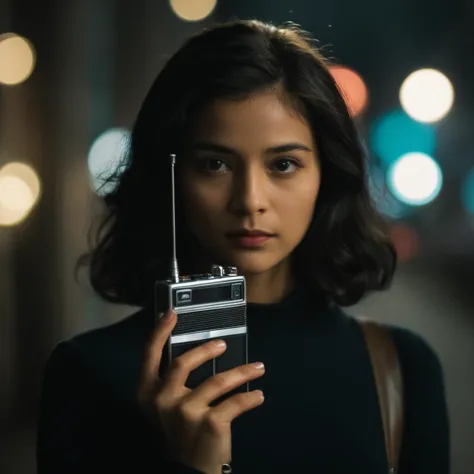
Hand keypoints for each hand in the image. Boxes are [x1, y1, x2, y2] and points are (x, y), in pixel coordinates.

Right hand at [137, 308, 264, 473]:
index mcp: (147, 393)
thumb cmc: (177, 434)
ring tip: (258, 367)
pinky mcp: (211, 424)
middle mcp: (162, 401)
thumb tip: (195, 350)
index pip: (150, 355)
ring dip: (243, 371)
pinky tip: (258, 395)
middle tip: (223, 344)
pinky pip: (236, 402)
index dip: (160, 331)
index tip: (172, 313)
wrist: (187, 473)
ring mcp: (186, 413)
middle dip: (206, 349)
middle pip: (183, 362)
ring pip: (218, 380)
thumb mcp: (164, 408)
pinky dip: (251, 397)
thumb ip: (170, 383)